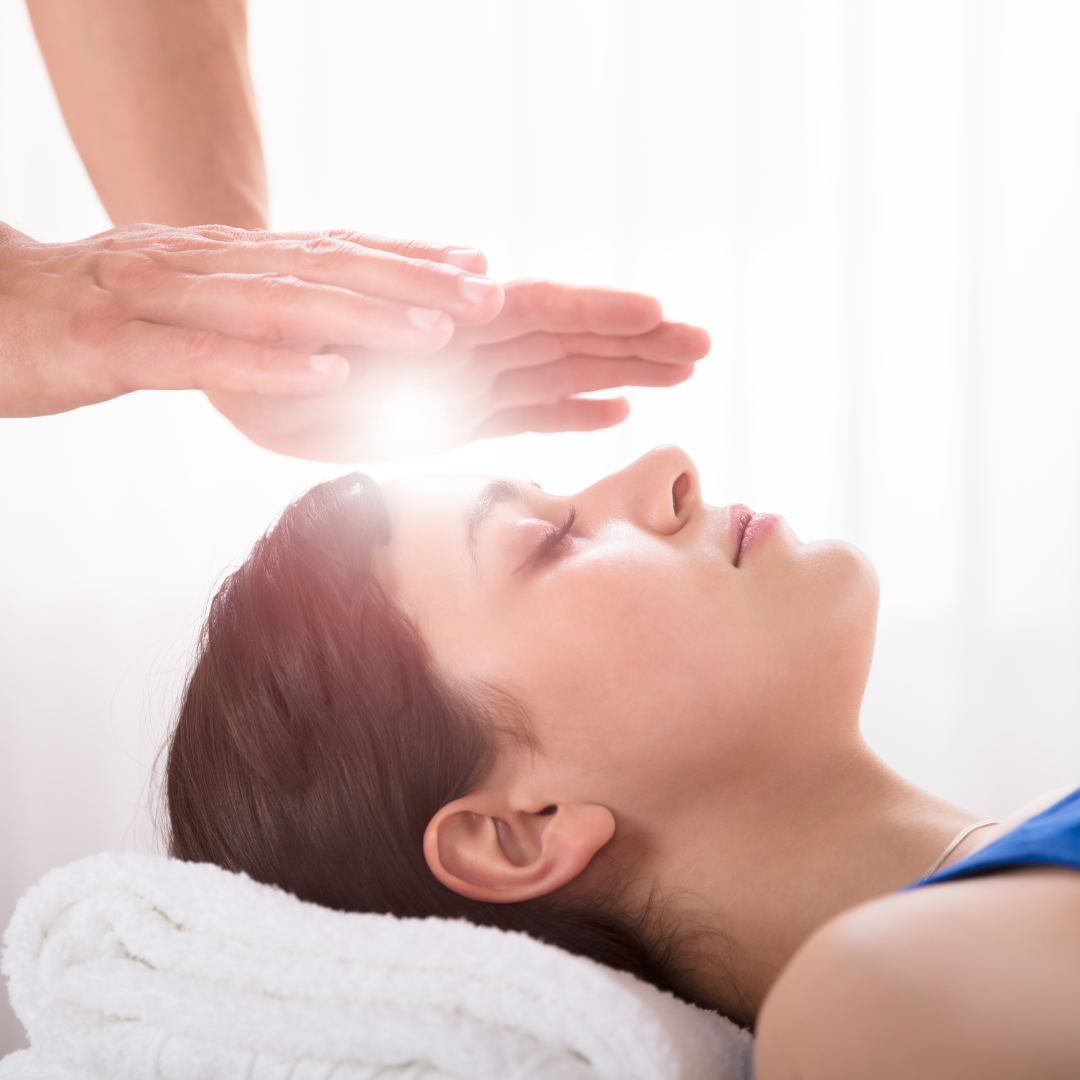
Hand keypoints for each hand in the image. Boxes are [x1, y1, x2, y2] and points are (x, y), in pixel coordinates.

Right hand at [0, 222, 503, 416]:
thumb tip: (331, 325)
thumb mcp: (188, 298)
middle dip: (411, 284)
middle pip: (323, 269)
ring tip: (434, 333)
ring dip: (362, 318)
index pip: (333, 250)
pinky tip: (329, 378)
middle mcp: (204, 267)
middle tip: (487, 298)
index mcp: (225, 258)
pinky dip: (268, 367)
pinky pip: (200, 357)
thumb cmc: (93, 313)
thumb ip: (255, 301)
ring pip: (275, 304)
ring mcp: (159, 302)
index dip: (409, 258)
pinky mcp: (114, 348)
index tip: (479, 268)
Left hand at [205, 279, 711, 461]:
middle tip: (702, 343)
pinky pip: (523, 415)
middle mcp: (469, 352)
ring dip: (620, 373)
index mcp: (445, 326)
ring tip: (681, 370)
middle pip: (566, 342)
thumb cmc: (274, 337)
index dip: (597, 315)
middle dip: (634, 343)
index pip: (539, 313)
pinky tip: (614, 412)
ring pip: (558, 375)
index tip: (657, 313)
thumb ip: (411, 295)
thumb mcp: (332, 313)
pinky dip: (569, 414)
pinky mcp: (454, 418)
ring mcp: (467, 384)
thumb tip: (486, 268)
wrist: (236, 360)